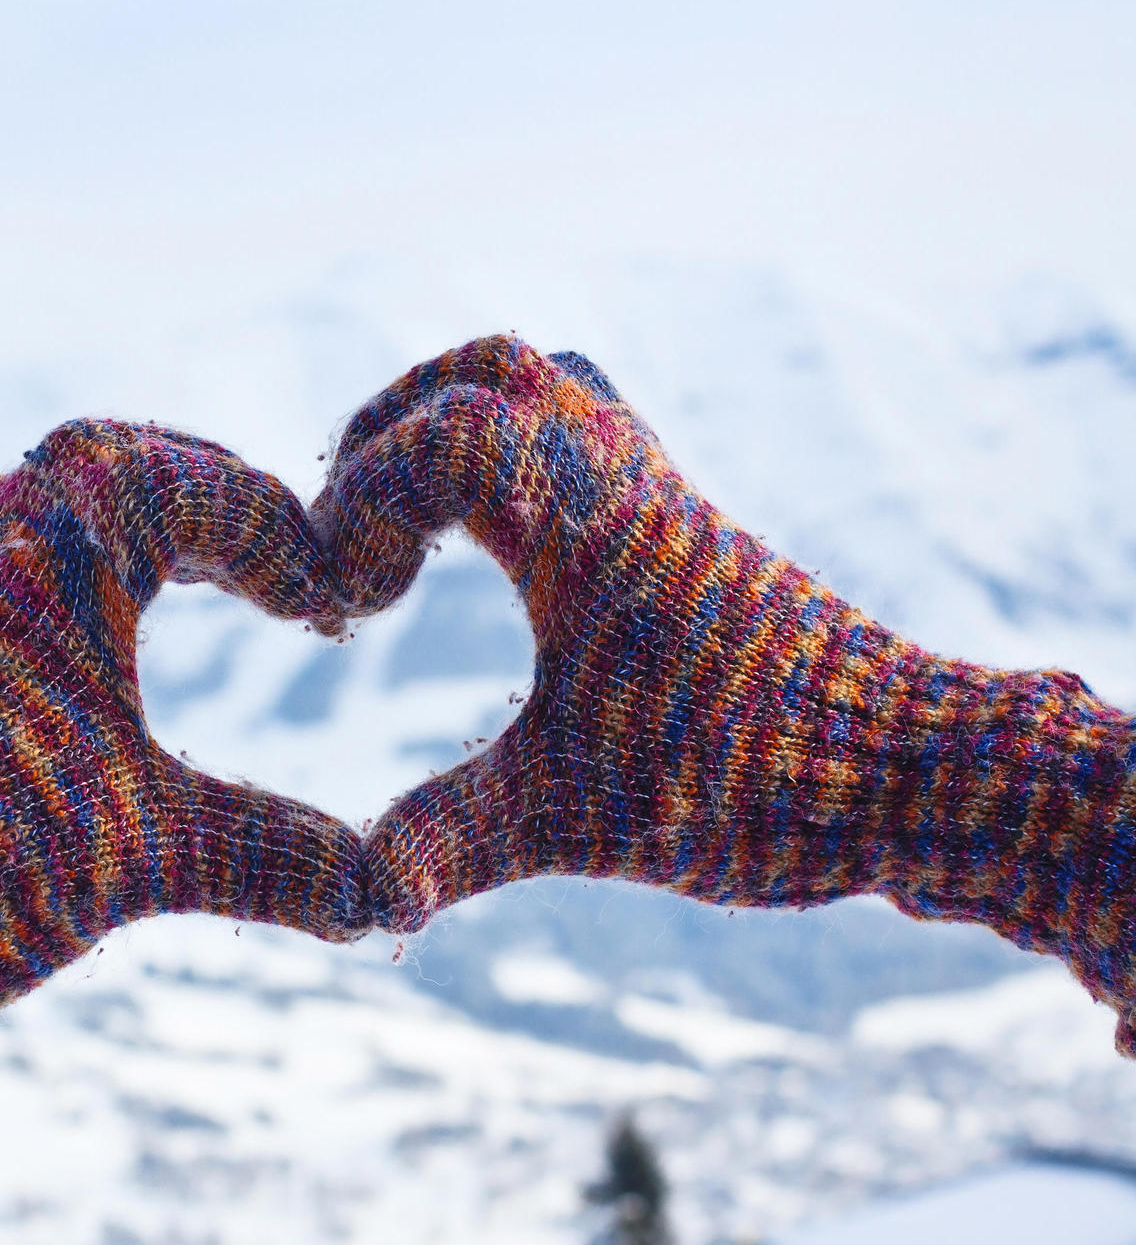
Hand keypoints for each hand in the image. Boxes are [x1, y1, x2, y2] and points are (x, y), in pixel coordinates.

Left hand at [0, 417, 373, 1035]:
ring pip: (48, 498)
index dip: (277, 530)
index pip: (184, 485)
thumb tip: (389, 896)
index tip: (338, 604)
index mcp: (43, 568)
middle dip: (209, 489)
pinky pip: (15, 553)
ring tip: (221, 576)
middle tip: (282, 555)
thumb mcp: (139, 859)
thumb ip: (273, 859)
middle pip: (105, 455)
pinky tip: (122, 635)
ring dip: (143, 516)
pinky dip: (89, 559)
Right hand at [315, 337, 1135, 1048]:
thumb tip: (352, 893)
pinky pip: (583, 430)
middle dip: (389, 439)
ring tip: (410, 533)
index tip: (349, 602)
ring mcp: (659, 491)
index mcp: (588, 520)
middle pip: (484, 371)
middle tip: (355, 542)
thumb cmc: (754, 782)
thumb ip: (451, 841)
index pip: (440, 434)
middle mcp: (623, 477)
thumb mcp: (578, 816)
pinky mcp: (684, 523)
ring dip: (454, 432)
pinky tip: (496, 555)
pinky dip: (514, 456)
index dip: (360, 499)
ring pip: (543, 385)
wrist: (915, 771)